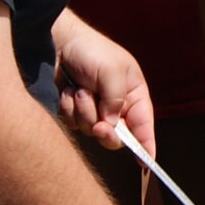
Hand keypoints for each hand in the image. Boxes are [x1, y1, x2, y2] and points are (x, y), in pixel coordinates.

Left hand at [54, 17, 156, 153]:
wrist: (57, 43)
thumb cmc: (91, 50)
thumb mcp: (111, 72)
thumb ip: (116, 101)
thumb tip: (111, 125)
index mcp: (133, 94)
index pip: (143, 125)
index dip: (146, 145)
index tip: (146, 162)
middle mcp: (115, 105)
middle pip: (116, 136)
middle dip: (106, 132)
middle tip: (99, 126)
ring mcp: (94, 108)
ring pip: (91, 130)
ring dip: (83, 111)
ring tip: (79, 88)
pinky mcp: (74, 110)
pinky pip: (73, 123)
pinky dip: (69, 108)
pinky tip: (68, 90)